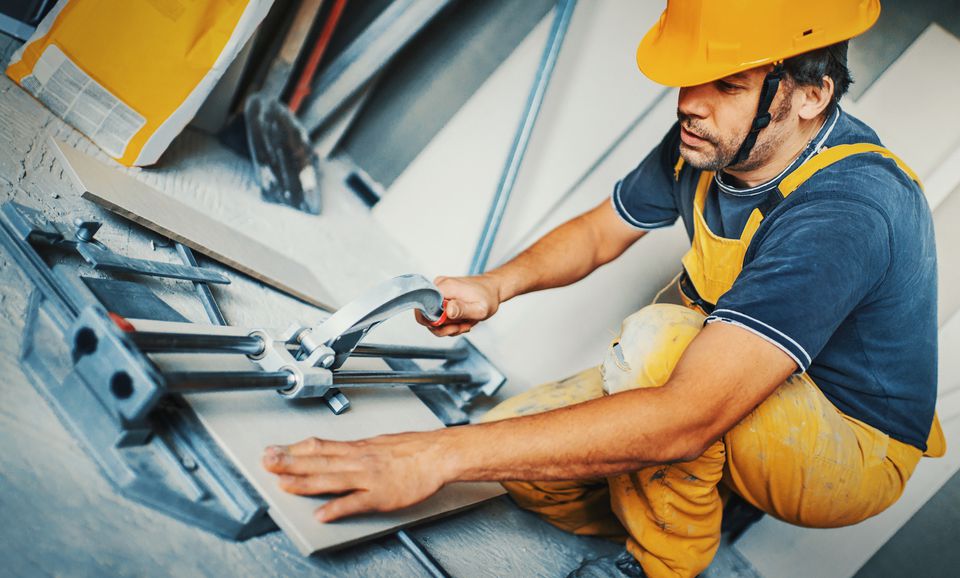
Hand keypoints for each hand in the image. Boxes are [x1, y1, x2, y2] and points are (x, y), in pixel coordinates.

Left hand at [261, 432, 451, 521]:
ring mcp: (368, 478)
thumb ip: (358, 450)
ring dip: (305, 482)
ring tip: (283, 485)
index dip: (295, 449)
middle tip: (267, 462)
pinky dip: (338, 508)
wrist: (438, 455)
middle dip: (290, 462)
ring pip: (331, 479)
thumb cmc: (414, 449)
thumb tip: (339, 450)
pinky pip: (356, 503)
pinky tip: (321, 514)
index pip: (320, 447)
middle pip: (319, 461)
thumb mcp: (380, 442)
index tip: (275, 449)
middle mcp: (359, 460)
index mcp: (358, 448)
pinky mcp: (381, 496)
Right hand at [416, 275, 501, 335]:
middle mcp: (437, 287)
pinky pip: (438, 316)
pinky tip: (462, 320)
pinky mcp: (440, 297)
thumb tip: (447, 310)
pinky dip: (450, 322)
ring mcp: (438, 292)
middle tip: (462, 326)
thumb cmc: (488, 297)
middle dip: (445, 327)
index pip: (423, 308)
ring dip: (449, 326)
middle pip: (427, 316)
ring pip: (433, 319)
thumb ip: (462, 310)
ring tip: (465, 322)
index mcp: (444, 287)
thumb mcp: (479, 309)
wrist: (492, 289)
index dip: (436, 323)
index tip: (454, 326)